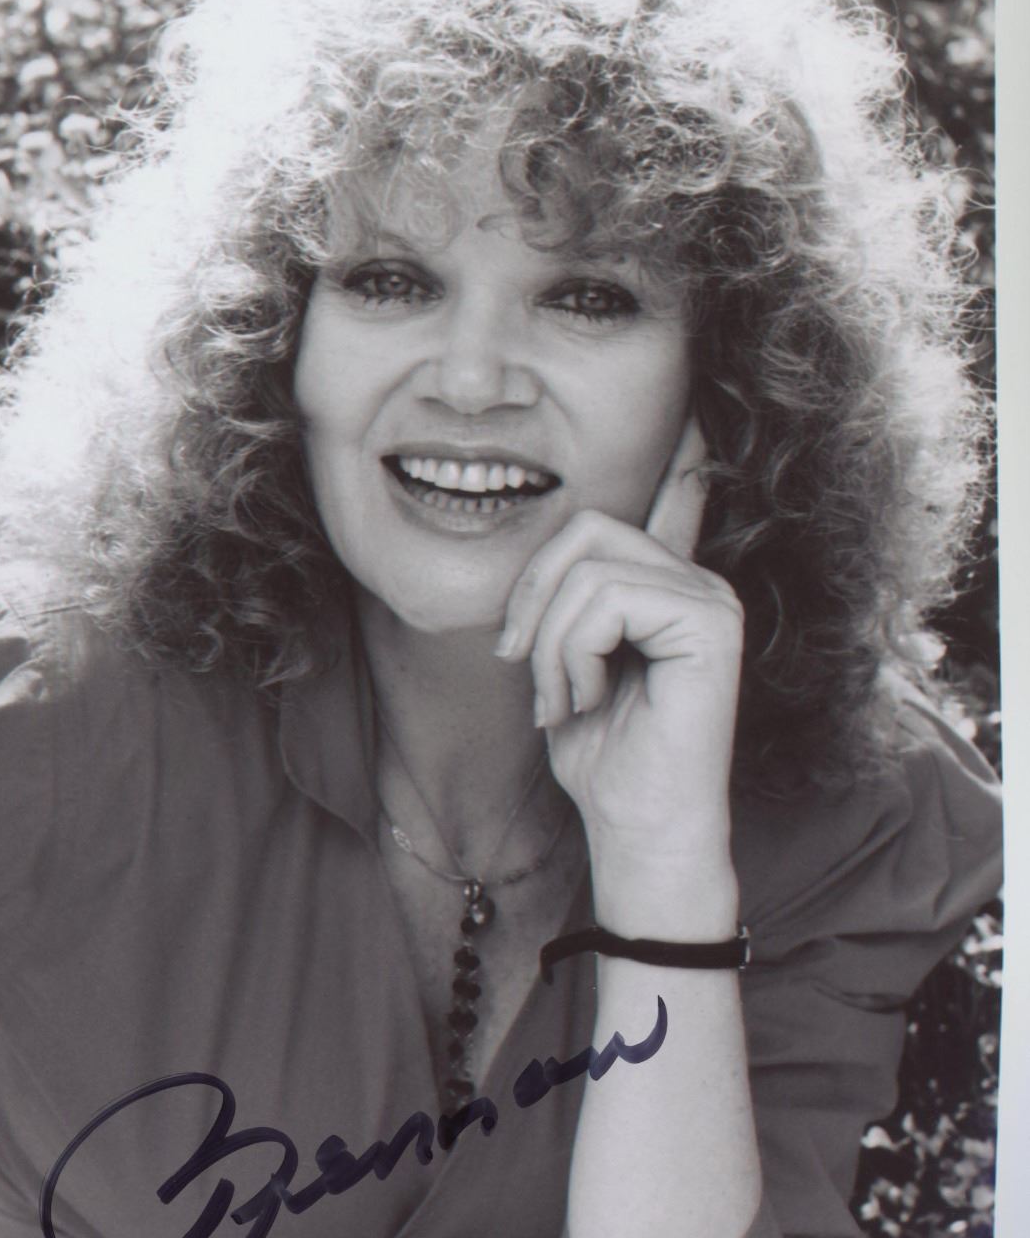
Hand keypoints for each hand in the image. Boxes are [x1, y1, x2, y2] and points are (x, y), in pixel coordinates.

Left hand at [495, 420, 742, 934]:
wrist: (635, 827)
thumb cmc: (602, 756)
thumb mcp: (567, 662)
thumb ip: (572, 603)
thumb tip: (560, 549)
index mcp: (668, 586)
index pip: (677, 497)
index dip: (680, 452)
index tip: (693, 410)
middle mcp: (697, 581)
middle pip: (586, 529)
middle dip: (534, 597)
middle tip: (528, 667)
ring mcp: (709, 599)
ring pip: (587, 569)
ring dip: (551, 643)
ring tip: (564, 698)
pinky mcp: (710, 624)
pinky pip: (605, 600)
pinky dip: (573, 655)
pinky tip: (590, 700)